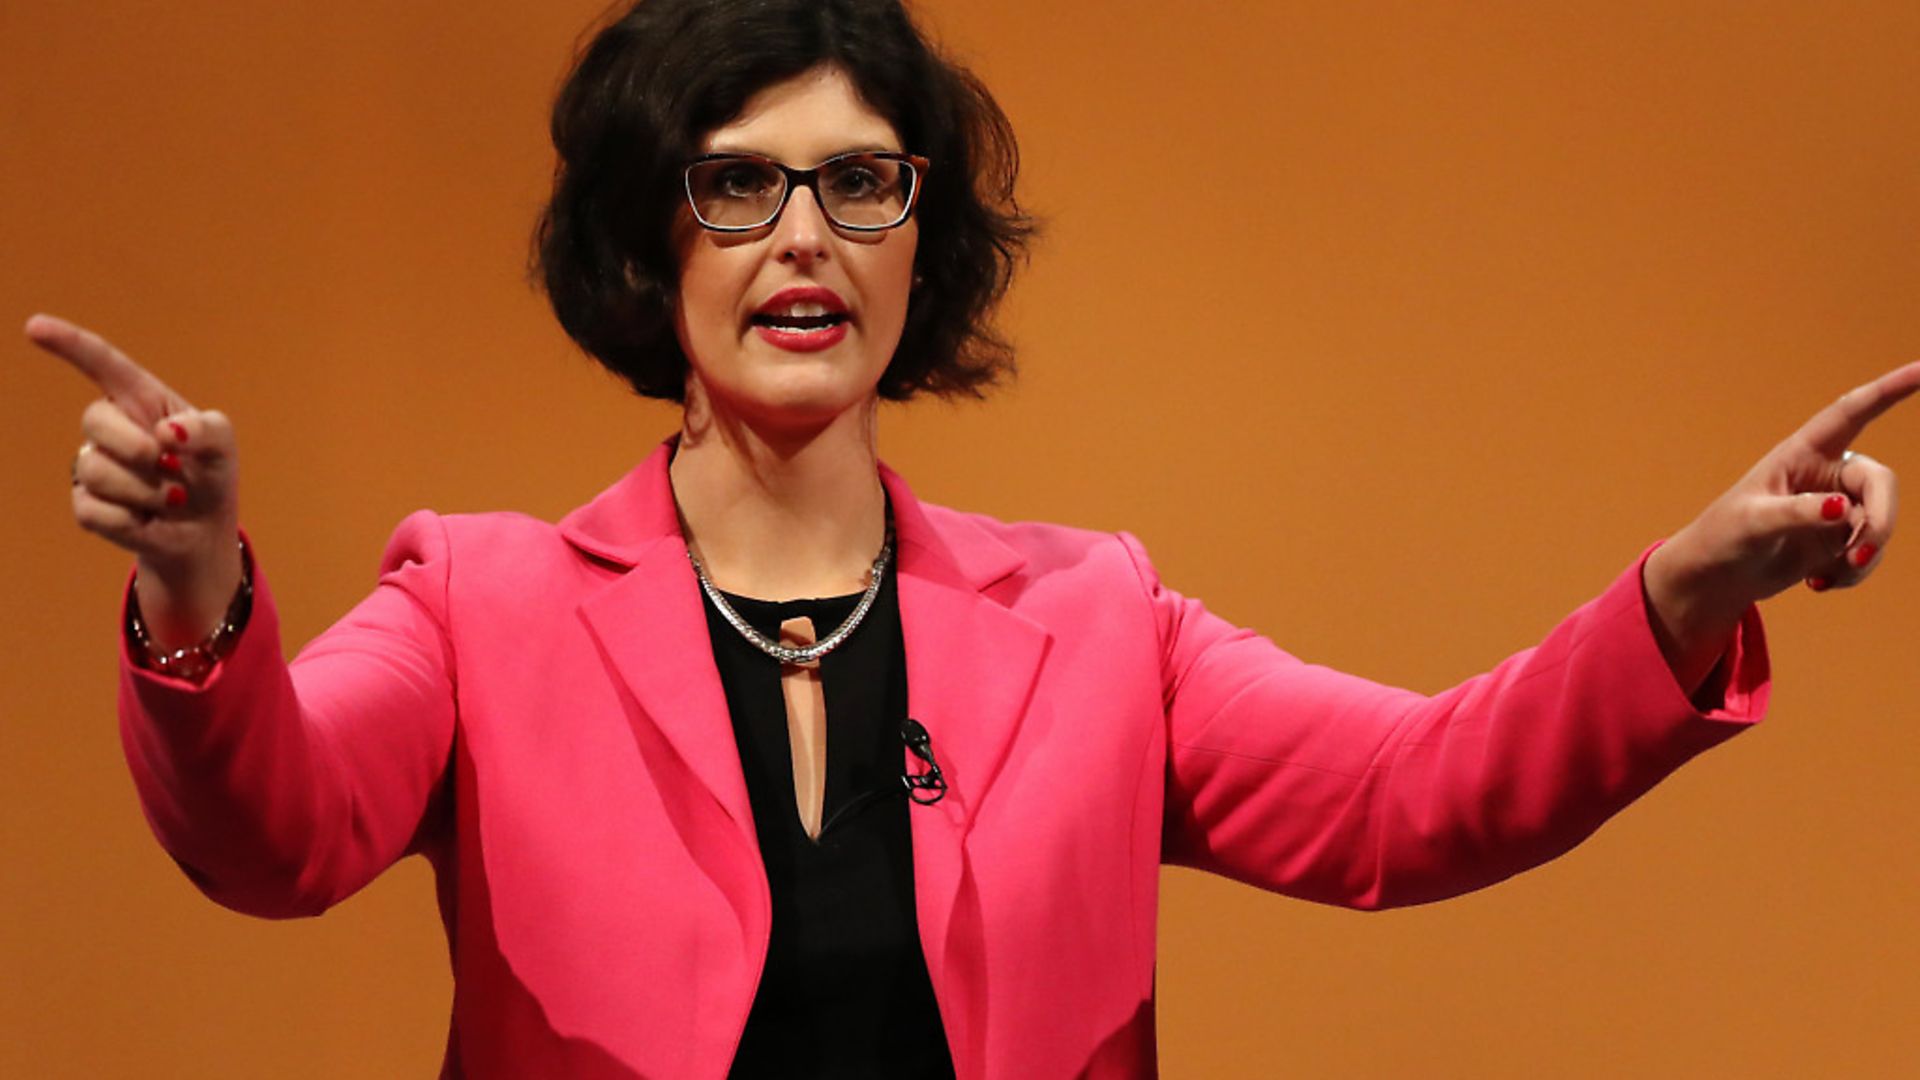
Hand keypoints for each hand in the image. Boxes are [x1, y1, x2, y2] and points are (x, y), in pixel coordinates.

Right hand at [26, 313, 242, 646]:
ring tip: (172, 497)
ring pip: (98, 470)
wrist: (204, 528)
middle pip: (94, 419)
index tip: (35, 326)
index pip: (101, 363)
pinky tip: (148, 519)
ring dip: (148, 491)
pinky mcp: (86, 504)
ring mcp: (92, 464)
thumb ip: (207, 428)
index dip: (68, 343)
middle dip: (136, 447)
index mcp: (140, 400)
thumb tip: (167, 432)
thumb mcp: (223, 446)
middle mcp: (110, 427)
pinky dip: (133, 520)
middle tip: (171, 466)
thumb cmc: (209, 473)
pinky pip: (95, 510)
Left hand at [1645, 359, 1919, 692]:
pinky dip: (1853, 573)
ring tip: (1826, 578)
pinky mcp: (1840, 540)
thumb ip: (1798, 513)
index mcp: (1802, 453)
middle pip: (1880, 483)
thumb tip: (1843, 509)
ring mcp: (1837, 508)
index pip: (1852, 412)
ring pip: (1878, 523)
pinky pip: (1868, 552)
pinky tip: (1818, 584)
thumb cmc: (1723, 536)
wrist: (1716, 577)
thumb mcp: (1753, 522)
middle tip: (1860, 555)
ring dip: (1865, 554)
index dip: (1890, 389)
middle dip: (1880, 520)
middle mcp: (1827, 475)